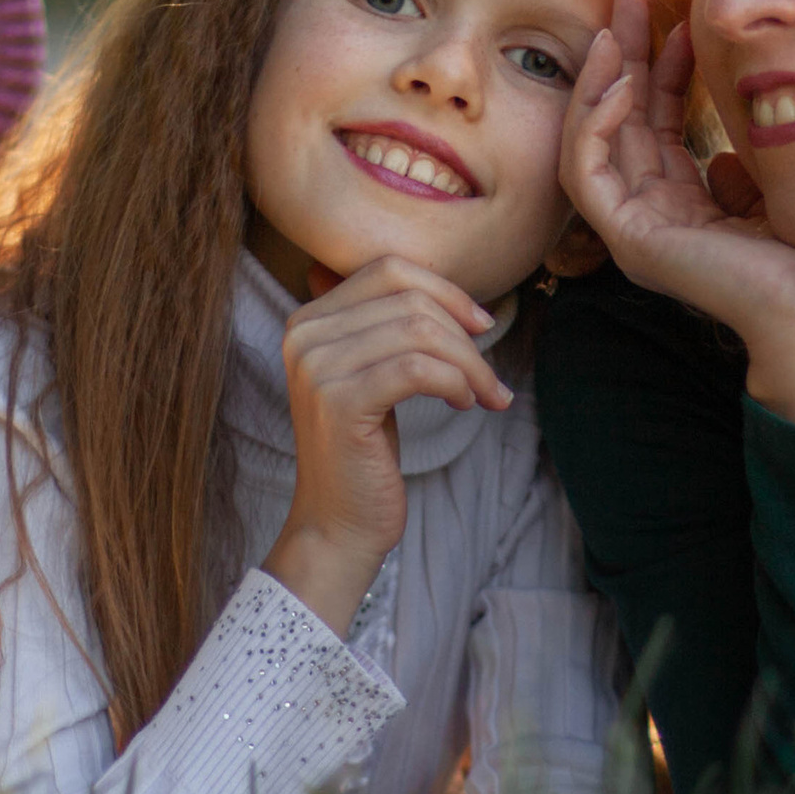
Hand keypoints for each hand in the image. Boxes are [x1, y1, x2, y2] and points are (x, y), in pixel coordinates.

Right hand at [262, 256, 511, 635]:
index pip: (387, 269)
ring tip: (485, 395)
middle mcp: (304, 336)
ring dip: (469, 363)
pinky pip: (417, 369)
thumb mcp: (373, 375)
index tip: (480, 325)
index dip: (445, 290)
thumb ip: (391, 327)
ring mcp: (317, 368)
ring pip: (419, 332)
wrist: (338, 523)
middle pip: (409, 299)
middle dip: (464, 335)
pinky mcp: (339, 403)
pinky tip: (465, 404)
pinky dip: (455, 382)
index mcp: (308, 320)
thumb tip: (455, 292)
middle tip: (490, 377)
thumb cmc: (364, 451)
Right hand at [561, 0, 794, 429]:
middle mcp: (649, 219)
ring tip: (609, 30)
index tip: (683, 23)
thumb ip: (745, 175)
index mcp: (682, 210)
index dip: (662, 70)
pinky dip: (593, 125)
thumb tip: (728, 156)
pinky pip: (584, 172)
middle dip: (619, 57)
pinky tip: (619, 86)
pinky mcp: (628, 240)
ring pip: (588, 141)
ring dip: (595, 81)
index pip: (654, 126)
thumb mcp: (777, 200)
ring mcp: (633, 231)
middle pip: (617, 123)